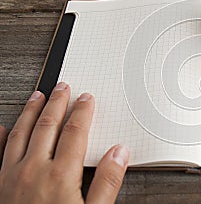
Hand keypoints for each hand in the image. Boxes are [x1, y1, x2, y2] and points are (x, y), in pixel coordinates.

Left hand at [0, 82, 129, 203]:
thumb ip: (107, 182)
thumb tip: (119, 152)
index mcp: (60, 175)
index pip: (75, 132)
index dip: (82, 111)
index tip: (86, 99)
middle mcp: (33, 170)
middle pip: (47, 125)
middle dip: (57, 102)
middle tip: (63, 87)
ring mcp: (10, 176)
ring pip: (20, 133)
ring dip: (31, 111)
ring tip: (37, 96)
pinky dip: (0, 137)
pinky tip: (2, 127)